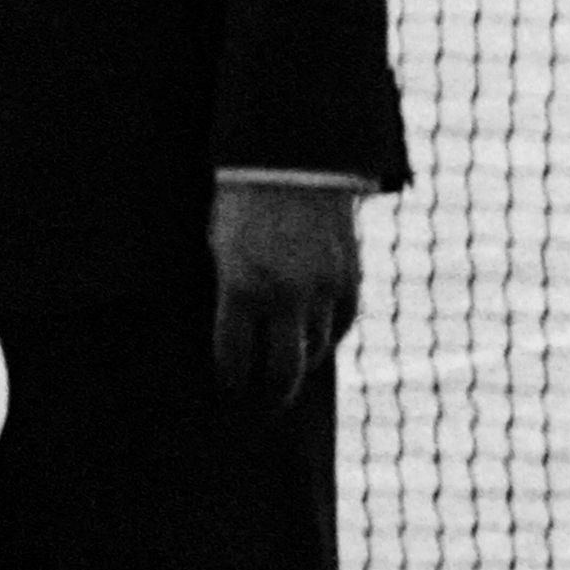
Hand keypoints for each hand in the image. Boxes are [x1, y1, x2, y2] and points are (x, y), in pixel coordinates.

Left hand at [208, 179, 362, 406]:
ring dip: (300, 367)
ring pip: (316, 349)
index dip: (230, 381)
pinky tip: (314, 344)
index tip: (227, 390)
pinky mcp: (350, 276)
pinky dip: (327, 338)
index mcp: (242, 288)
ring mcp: (323, 287)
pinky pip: (341, 323)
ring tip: (286, 378)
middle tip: (262, 408)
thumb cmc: (239, 205)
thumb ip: (229, 297)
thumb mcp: (219, 251)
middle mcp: (286, 294)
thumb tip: (233, 341)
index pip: (235, 359)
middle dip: (270, 395)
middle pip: (283, 370)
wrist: (292, 160)